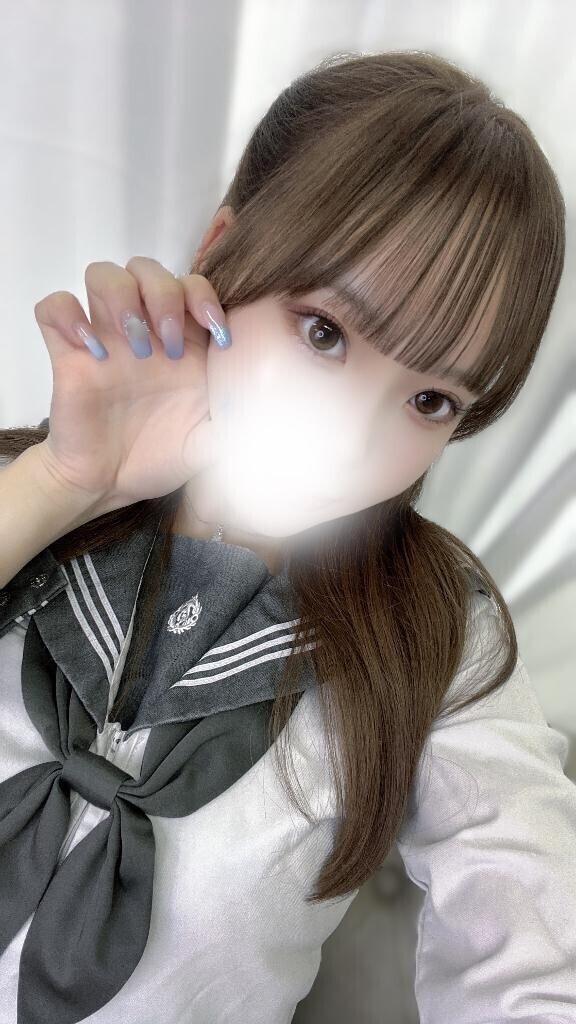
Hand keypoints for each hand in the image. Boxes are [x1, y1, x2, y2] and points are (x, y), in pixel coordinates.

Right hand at [32, 256, 229, 513]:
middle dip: (165, 295)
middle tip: (172, 344)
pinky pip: (54, 308)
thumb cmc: (162, 456)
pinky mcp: (68, 354)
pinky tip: (89, 350)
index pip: (194, 286)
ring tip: (135, 344)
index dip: (207, 298)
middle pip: (148, 269)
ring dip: (121, 297)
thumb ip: (243, 422)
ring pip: (103, 274)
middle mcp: (145, 331)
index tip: (219, 339)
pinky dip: (69, 316)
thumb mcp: (214, 442)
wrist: (110, 485)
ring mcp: (105, 338)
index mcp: (185, 343)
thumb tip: (280, 415)